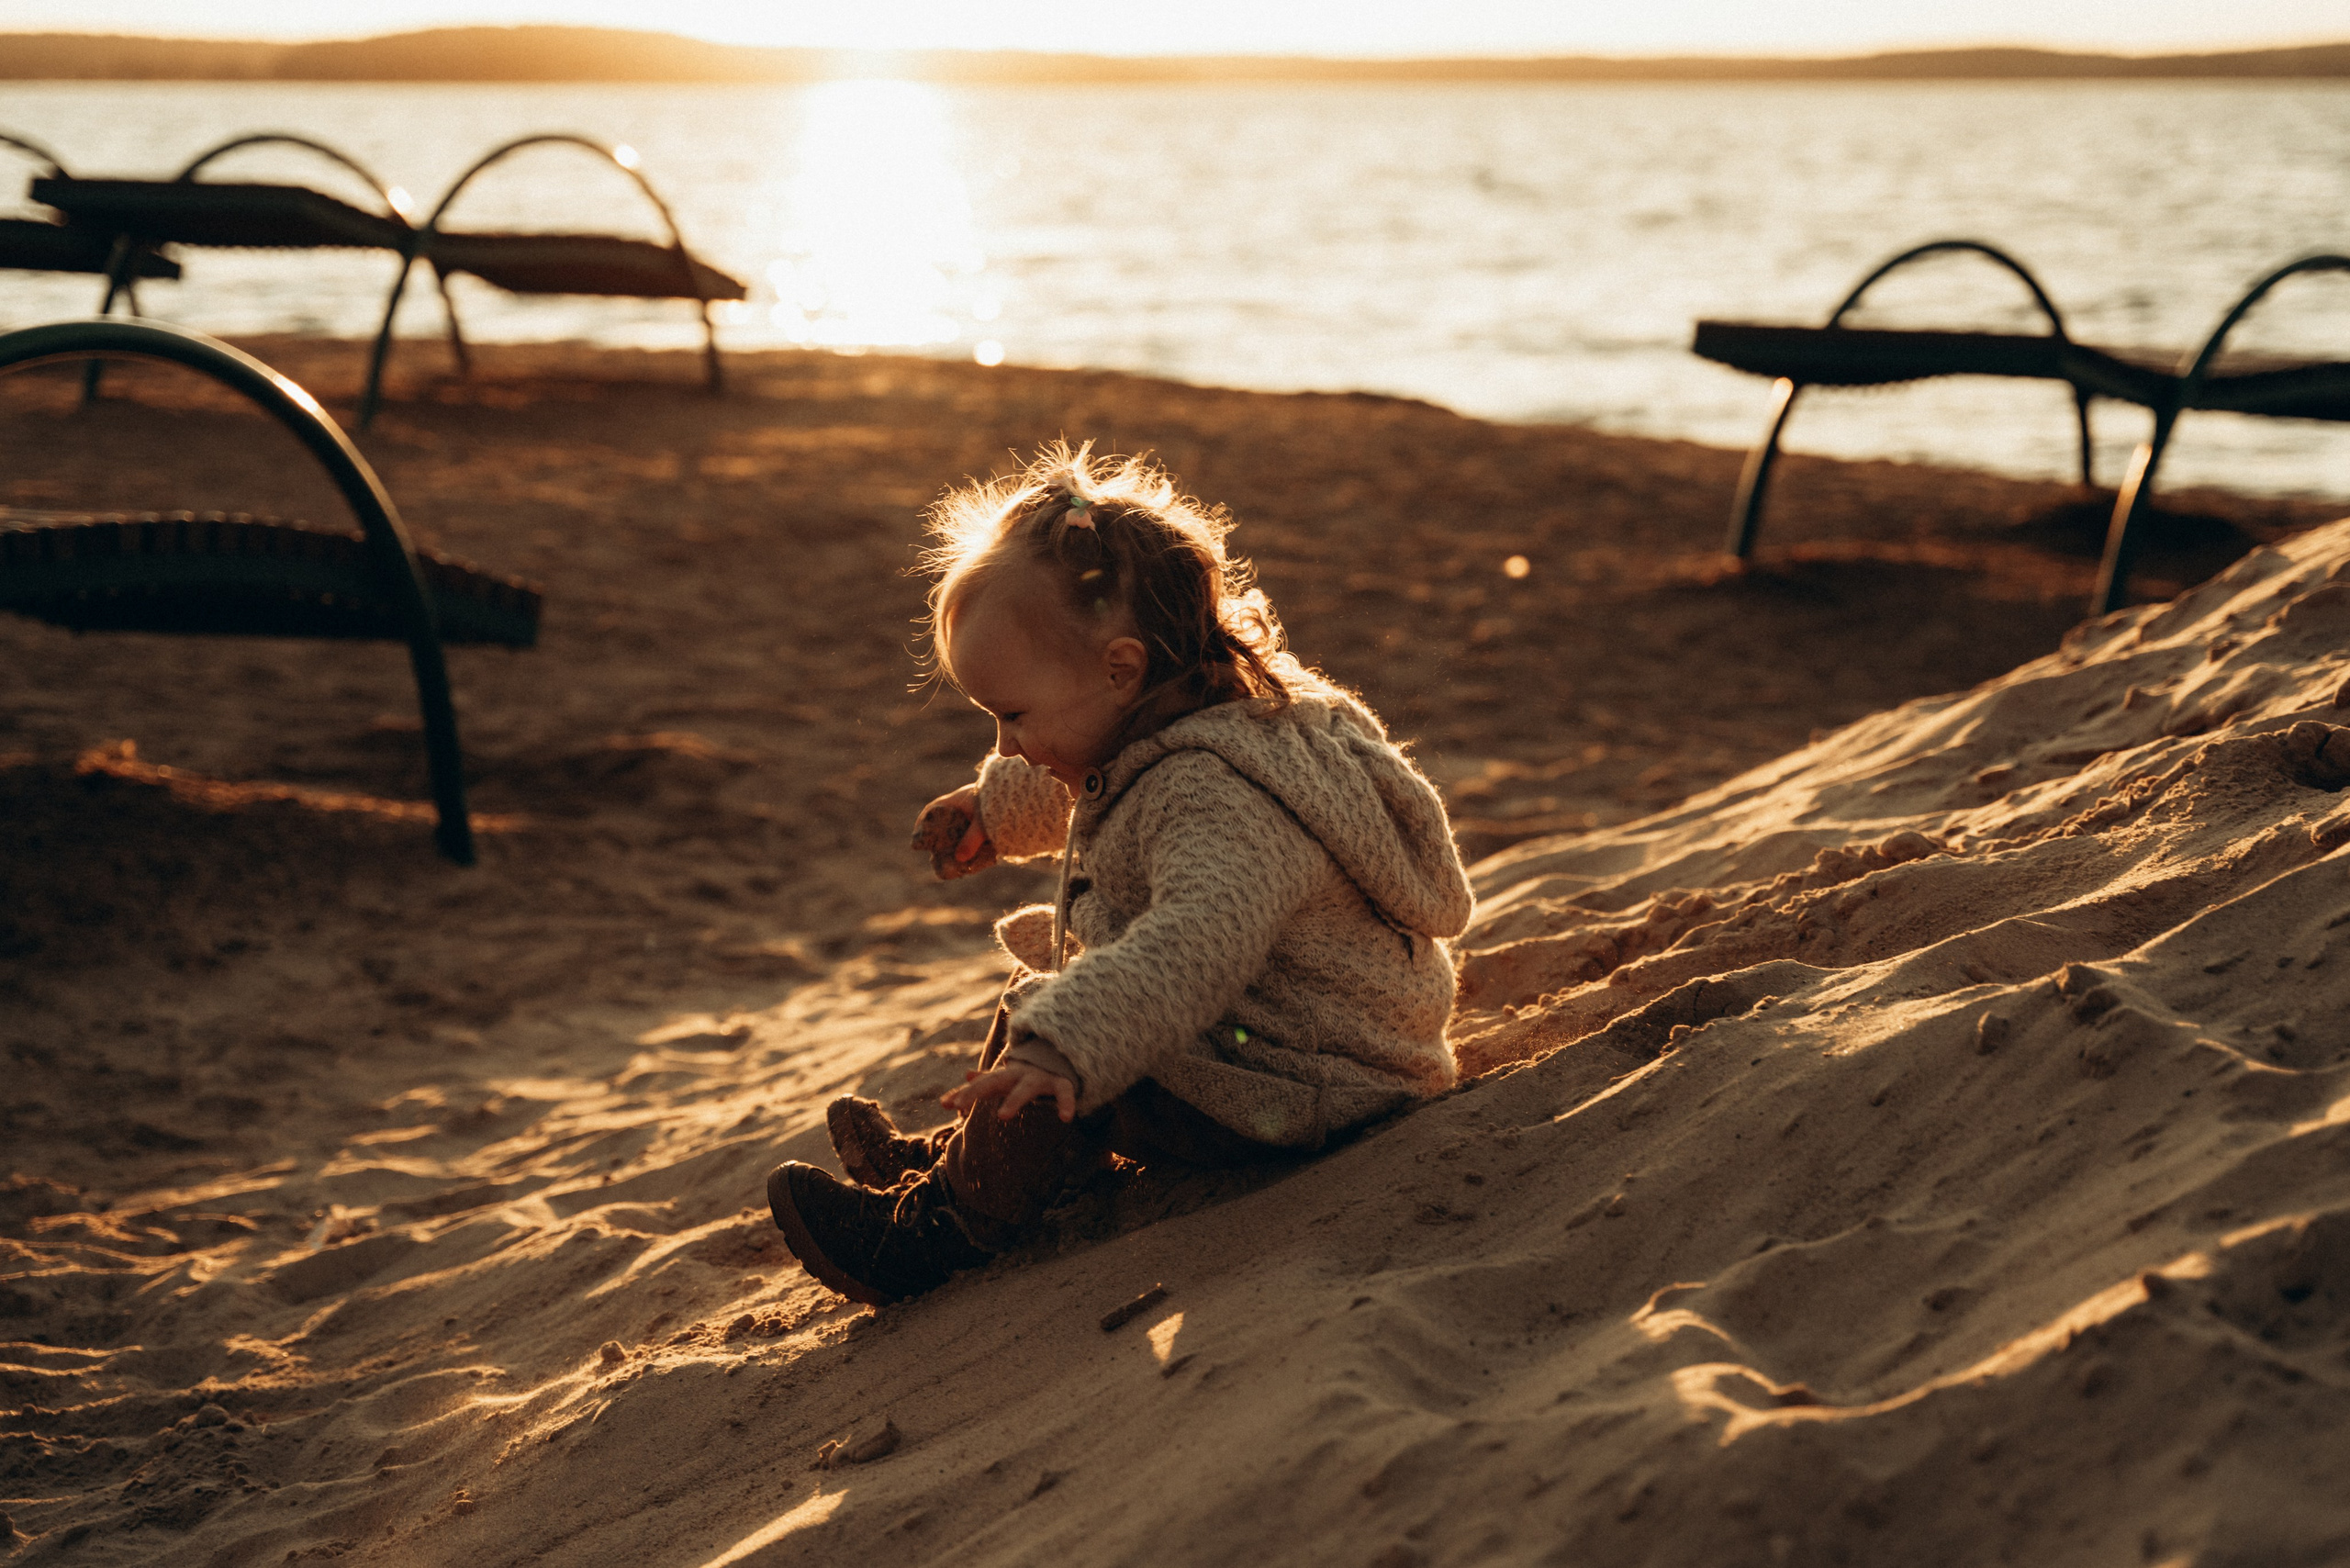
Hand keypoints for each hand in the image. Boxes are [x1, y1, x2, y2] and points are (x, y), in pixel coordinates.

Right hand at [912, 784, 996, 879]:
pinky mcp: (986, 820)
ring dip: (954, 842)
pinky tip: (969, 857)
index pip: (934, 809)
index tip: (918, 838)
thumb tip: (960, 859)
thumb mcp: (983, 824)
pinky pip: (972, 832)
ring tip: (951, 860)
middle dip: (939, 838)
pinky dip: (968, 843)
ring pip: (958, 828)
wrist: (1022, 796)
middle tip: (934, 853)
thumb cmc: (1000, 804)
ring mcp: (975, 813)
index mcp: (958, 800)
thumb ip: (971, 841)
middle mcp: (965, 805)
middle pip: (945, 821)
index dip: (923, 823)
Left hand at [941, 1063, 1076, 1122]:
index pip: (979, 1085)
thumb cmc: (1024, 1075)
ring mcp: (1039, 1079)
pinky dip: (1066, 1103)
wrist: (1059, 1056)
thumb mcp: (1002, 1080)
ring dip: (1013, 1100)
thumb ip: (980, 1086)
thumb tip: (956, 1086)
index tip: (946, 1105)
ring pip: (1025, 1089)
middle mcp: (1018, 1076)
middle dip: (977, 1091)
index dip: (964, 1094)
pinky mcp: (1061, 1083)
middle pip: (994, 1082)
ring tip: (1001, 1116)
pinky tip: (1066, 1118)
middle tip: (960, 1106)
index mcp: (1003, 1078)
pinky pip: (1064, 1093)